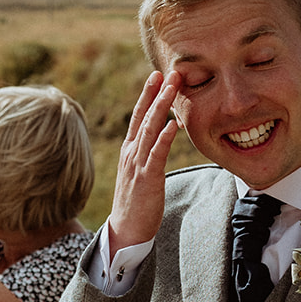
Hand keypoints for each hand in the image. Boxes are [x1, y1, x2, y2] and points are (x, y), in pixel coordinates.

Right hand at [107, 71, 180, 254]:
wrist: (126, 230)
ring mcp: (138, 165)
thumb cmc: (137, 202)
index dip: (148, 94)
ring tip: (172, 89)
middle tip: (169, 72)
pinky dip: (165, 138)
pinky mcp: (147, 179)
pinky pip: (156, 155)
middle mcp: (132, 152)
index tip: (157, 75)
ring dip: (162, 107)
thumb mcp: (141, 171)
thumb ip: (149, 152)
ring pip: (150, 130)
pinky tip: (174, 124)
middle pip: (144, 116)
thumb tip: (161, 135)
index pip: (139, 116)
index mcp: (131, 150)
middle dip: (156, 93)